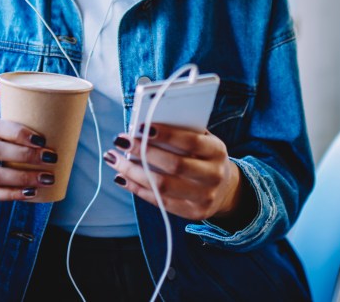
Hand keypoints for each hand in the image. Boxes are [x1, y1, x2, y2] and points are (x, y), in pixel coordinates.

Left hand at [104, 123, 243, 222]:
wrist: (225, 189)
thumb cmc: (204, 156)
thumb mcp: (202, 140)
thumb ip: (181, 132)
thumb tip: (144, 127)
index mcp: (217, 151)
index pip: (191, 141)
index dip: (166, 134)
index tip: (142, 126)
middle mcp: (213, 176)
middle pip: (175, 165)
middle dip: (144, 152)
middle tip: (121, 141)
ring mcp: (204, 197)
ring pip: (163, 186)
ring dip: (133, 172)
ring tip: (114, 158)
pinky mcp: (192, 213)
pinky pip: (159, 202)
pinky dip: (137, 188)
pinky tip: (122, 177)